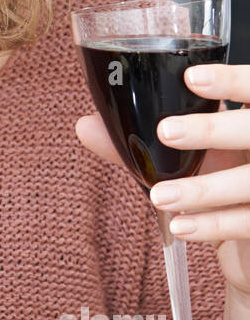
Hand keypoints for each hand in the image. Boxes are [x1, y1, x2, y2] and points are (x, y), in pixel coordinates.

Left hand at [76, 63, 249, 299]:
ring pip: (247, 182)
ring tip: (158, 197)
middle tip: (166, 132)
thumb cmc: (219, 186)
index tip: (191, 78)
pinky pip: (245, 221)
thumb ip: (143, 145)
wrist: (245, 241)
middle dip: (211, 129)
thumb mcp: (189, 161)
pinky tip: (180, 227)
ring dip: (201, 189)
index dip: (230, 81)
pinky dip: (211, 225)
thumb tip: (86, 126)